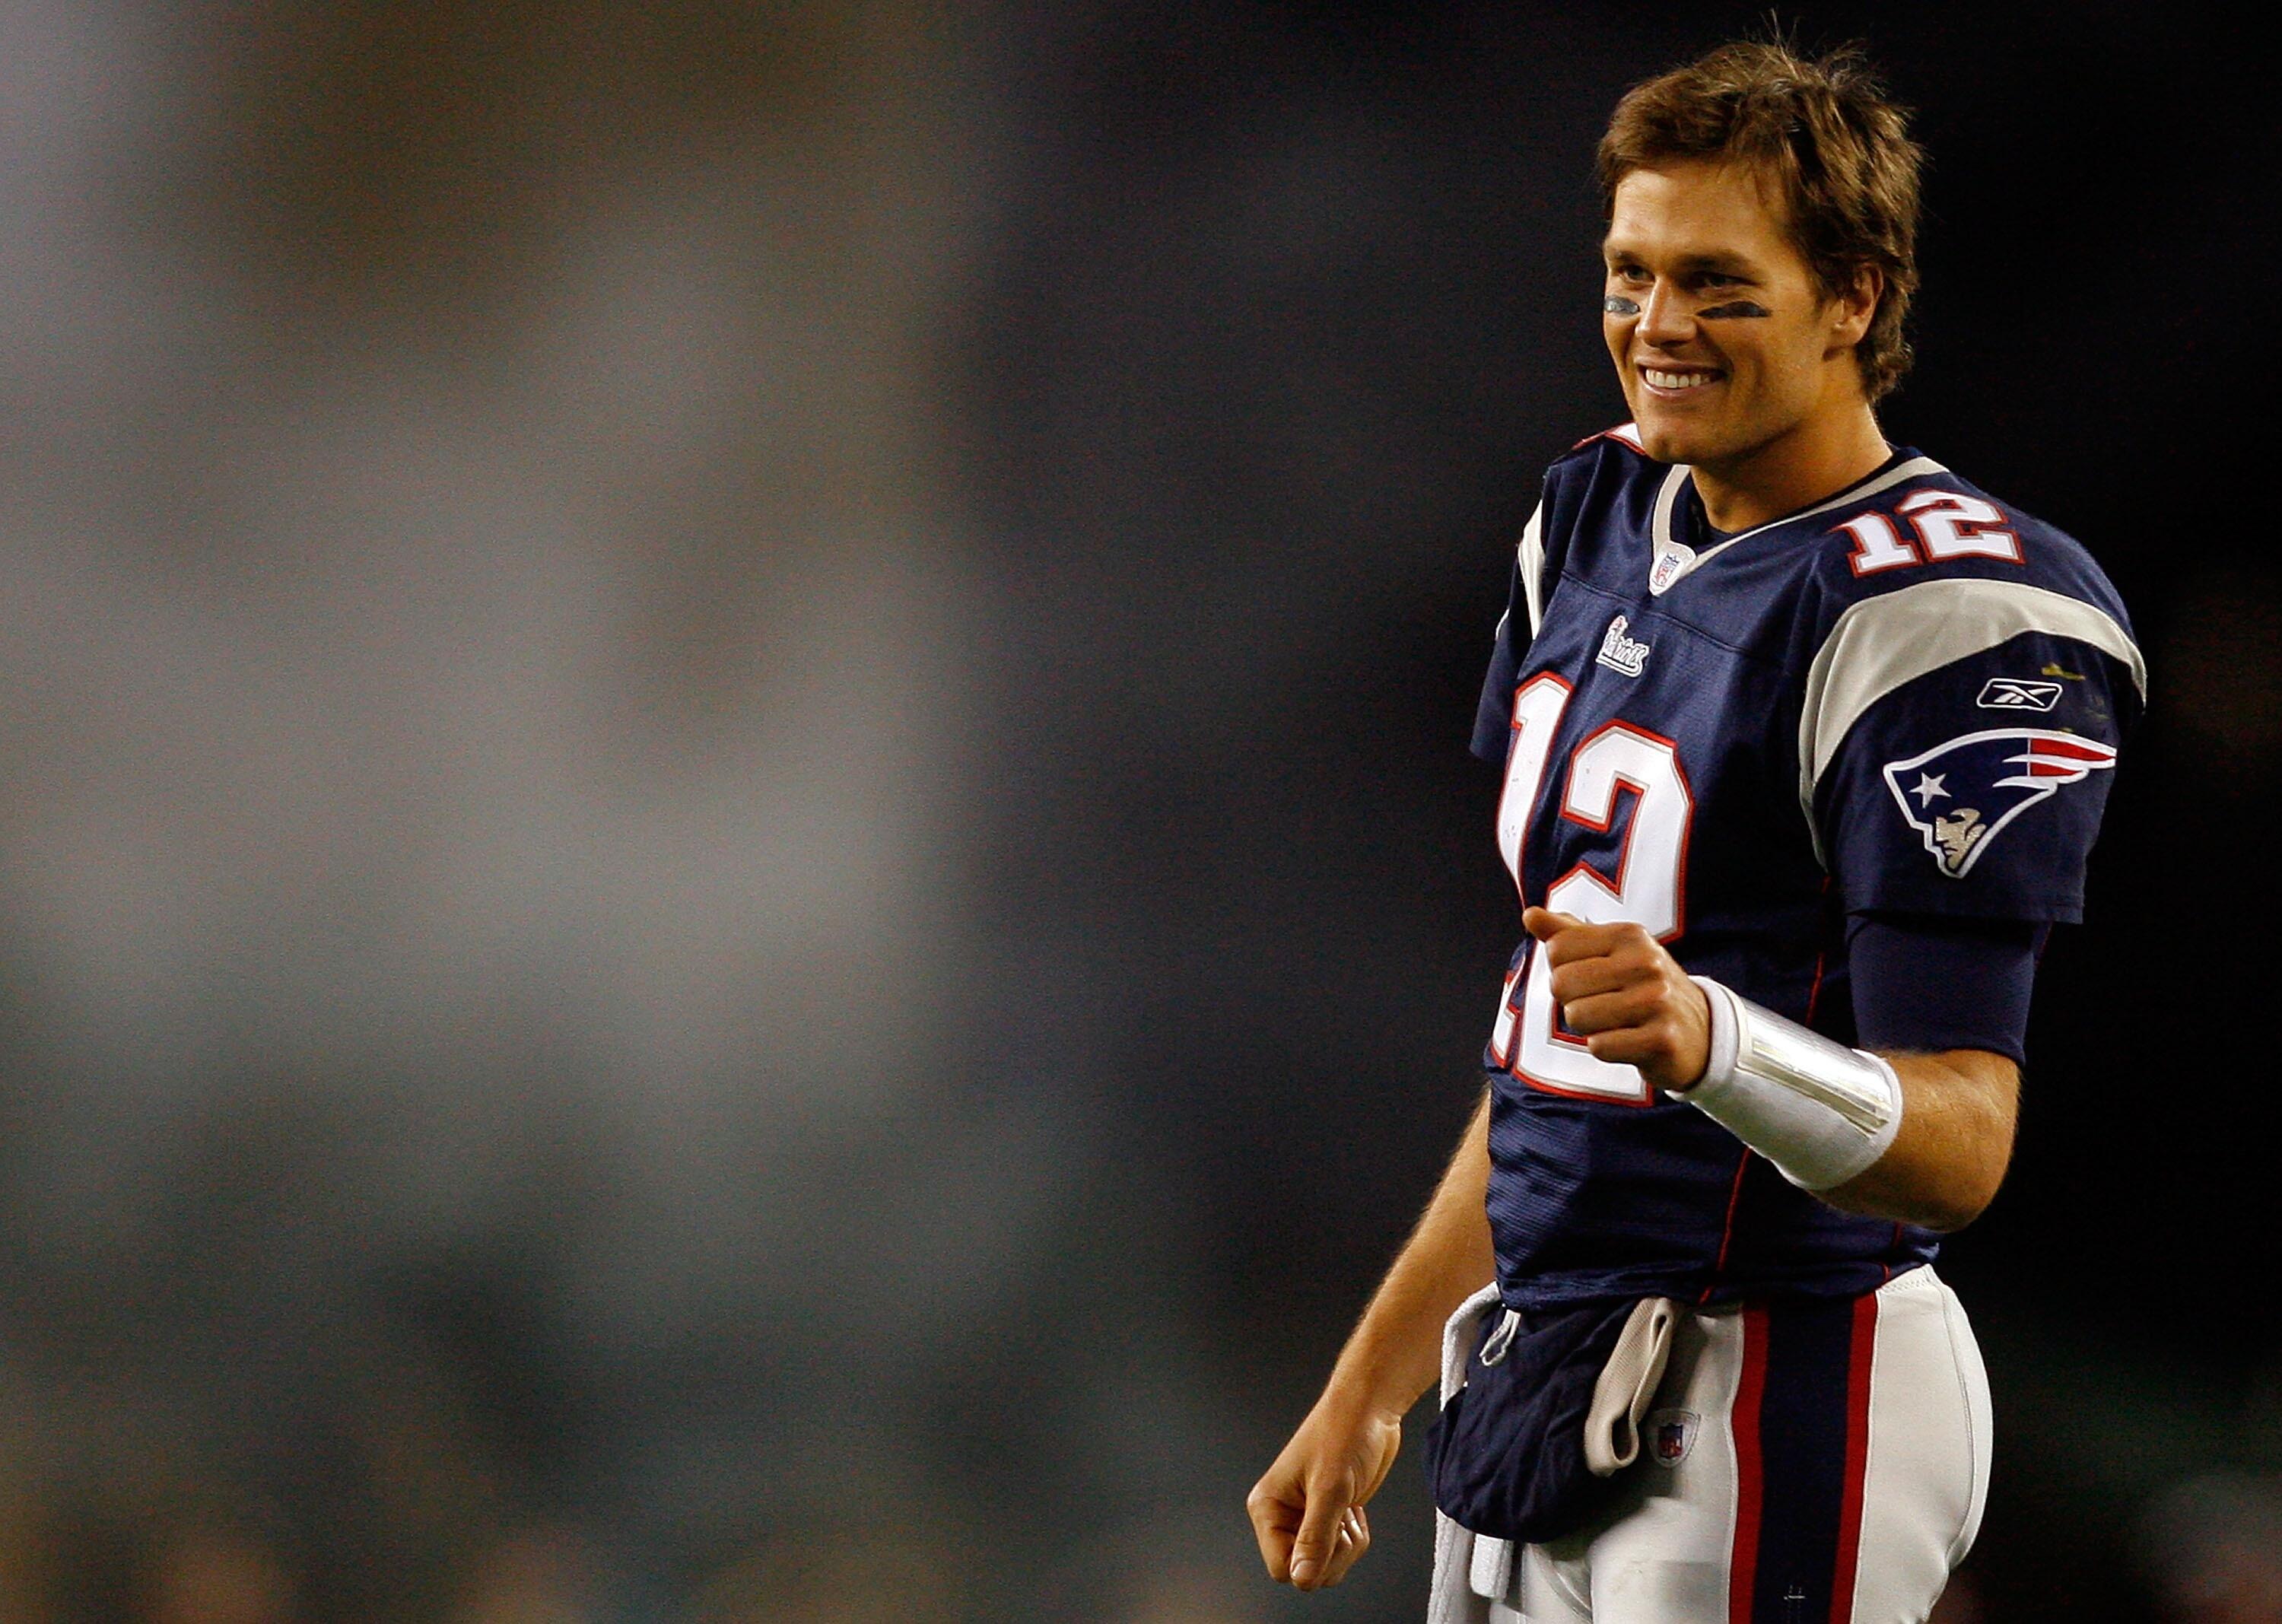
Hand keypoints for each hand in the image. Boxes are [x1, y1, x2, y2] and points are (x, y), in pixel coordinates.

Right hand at [1246, 1392, 1402, 1590]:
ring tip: (1348, 1508)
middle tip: (1342, 1517)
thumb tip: (1300, 1578)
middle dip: (1334, 1554)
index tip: (1331, 1536)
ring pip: (1325, 1565)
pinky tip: (1354, 1509)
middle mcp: (1282, 1516)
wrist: (1370, 1410)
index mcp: (1268, 1507)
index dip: (1311, 1563)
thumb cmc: (1344, 1432)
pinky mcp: (1326, 1518)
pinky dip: (1354, 1538)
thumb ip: (1315, 1538)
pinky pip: (1339, 1552)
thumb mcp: (1331, 1488)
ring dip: (1347, 1546)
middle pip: (1305, 1571)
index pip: (1281, 1567)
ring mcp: (1305, 1518)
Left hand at [1522, 907, 1710, 1092]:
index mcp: (1629, 935)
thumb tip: (1530, 914)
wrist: (1701, 1033)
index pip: (1557, 948)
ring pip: (1577, 1016)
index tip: (1593, 979)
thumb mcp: (1611, 954)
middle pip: (1561, 984)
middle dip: (1573, 1001)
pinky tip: (1629, 1042)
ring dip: (1589, 1027)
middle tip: (1606, 1005)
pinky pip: (1599, 1046)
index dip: (1564, 971)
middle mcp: (1646, 962)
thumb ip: (1568, 934)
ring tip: (1618, 1023)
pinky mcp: (1661, 1039)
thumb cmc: (1643, 989)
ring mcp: (1657, 1000)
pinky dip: (1606, 1049)